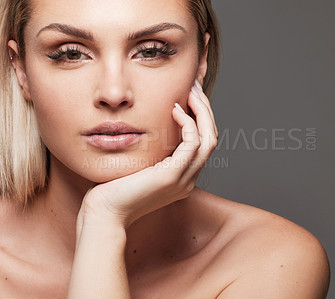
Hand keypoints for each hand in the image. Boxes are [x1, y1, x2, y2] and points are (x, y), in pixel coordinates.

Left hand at [77, 80, 217, 230]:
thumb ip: (151, 151)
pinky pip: (193, 144)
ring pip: (209, 139)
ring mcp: (183, 179)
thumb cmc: (114, 189)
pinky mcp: (172, 176)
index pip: (202, 143)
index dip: (200, 117)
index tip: (190, 95)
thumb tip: (150, 128)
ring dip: (202, 112)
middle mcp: (188, 179)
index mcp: (182, 177)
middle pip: (211, 138)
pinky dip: (188, 123)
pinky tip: (174, 109)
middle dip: (205, 110)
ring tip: (190, 92)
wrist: (104, 214)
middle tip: (194, 87)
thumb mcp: (138, 165)